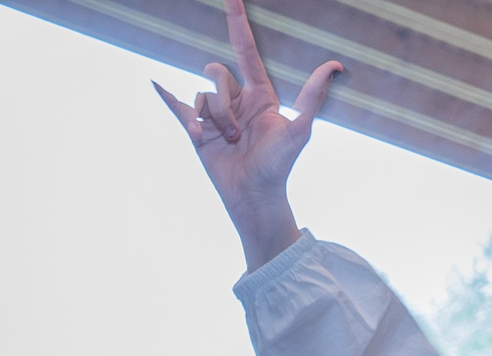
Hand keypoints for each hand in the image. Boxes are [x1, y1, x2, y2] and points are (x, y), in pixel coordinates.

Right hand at [152, 0, 339, 270]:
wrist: (254, 197)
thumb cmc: (279, 166)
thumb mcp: (299, 129)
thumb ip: (313, 96)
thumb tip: (336, 65)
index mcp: (259, 94)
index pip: (245, 50)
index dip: (238, 22)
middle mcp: (236, 101)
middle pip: (217, 75)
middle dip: (223, 103)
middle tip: (238, 135)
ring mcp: (216, 116)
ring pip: (202, 96)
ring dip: (213, 120)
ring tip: (227, 145)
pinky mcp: (198, 131)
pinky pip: (179, 107)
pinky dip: (167, 97)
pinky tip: (154, 84)